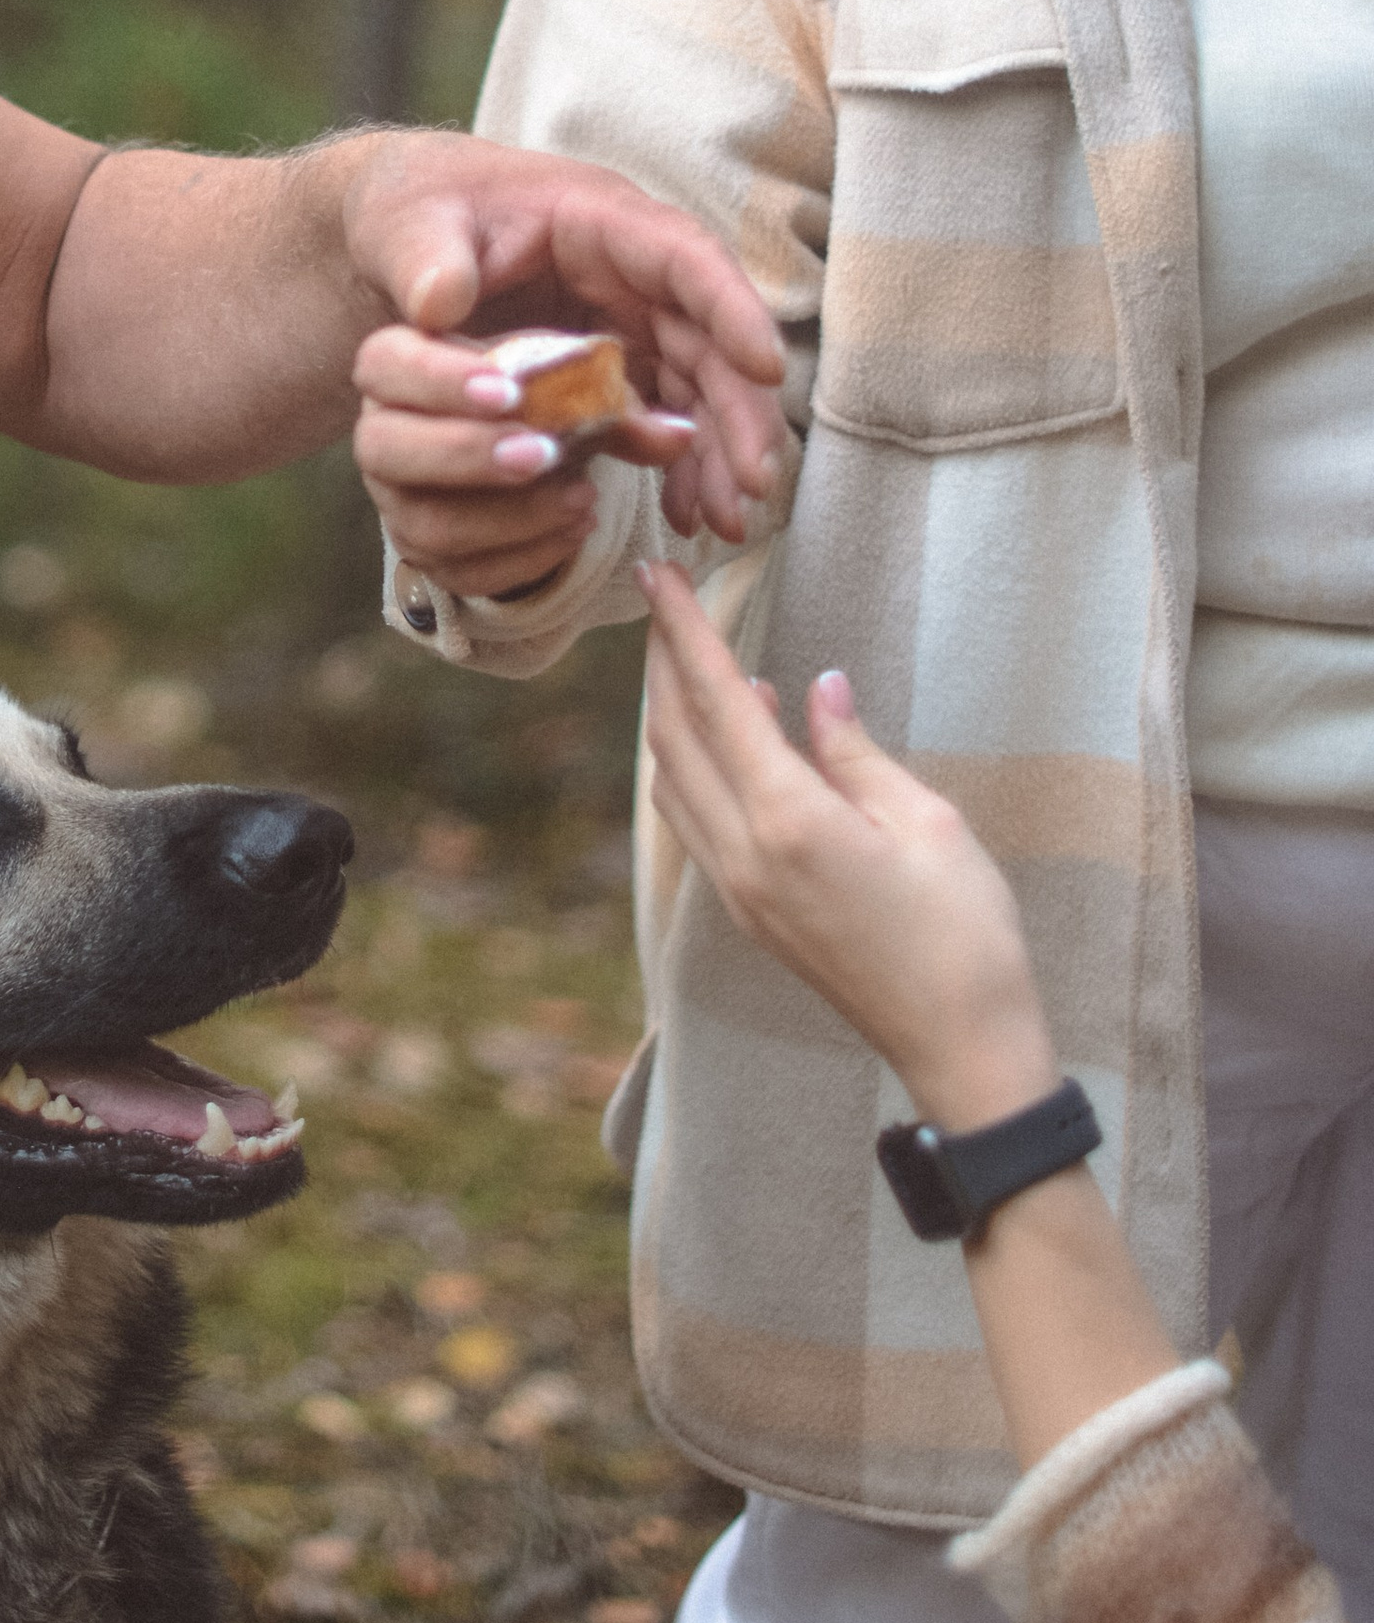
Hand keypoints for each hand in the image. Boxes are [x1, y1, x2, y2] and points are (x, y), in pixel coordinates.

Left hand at [349, 141, 786, 596]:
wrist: (398, 233)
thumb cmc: (411, 211)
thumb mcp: (404, 224)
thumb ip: (424, 260)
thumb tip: (438, 304)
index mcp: (595, 219)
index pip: (683, 256)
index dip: (732, 308)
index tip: (767, 367)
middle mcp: (629, 270)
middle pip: (707, 337)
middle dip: (738, 410)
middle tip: (754, 483)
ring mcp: (627, 318)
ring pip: (696, 385)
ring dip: (717, 452)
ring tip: (726, 519)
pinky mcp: (612, 363)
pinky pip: (662, 414)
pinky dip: (677, 463)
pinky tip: (685, 511)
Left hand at [637, 563, 1057, 1133]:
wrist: (962, 1049)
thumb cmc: (965, 935)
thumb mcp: (928, 822)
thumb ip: (856, 752)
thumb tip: (818, 688)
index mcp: (787, 822)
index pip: (716, 703)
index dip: (684, 630)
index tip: (657, 574)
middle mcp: (742, 856)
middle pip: (673, 737)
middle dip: (661, 661)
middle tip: (661, 597)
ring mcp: (739, 891)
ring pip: (673, 781)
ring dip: (671, 714)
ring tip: (691, 655)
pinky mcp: (750, 913)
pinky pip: (697, 820)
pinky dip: (697, 764)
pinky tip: (738, 735)